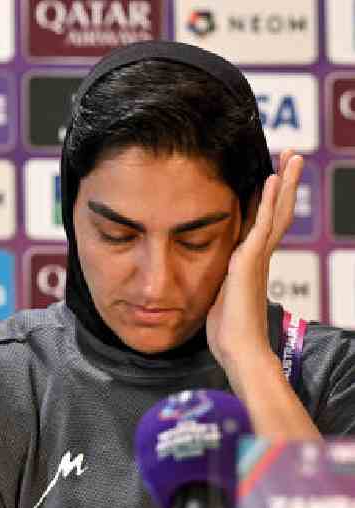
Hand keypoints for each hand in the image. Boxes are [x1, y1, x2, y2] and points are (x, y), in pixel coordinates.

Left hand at [206, 149, 303, 380]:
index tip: (272, 177)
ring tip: (291, 157)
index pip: (263, 224)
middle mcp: (258, 256)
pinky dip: (268, 202)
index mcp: (250, 263)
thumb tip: (216, 282)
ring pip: (276, 212)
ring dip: (283, 183)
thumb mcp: (220, 298)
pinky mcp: (250, 260)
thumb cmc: (228, 332)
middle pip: (278, 212)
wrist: (238, 349)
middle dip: (285, 184)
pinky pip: (262, 225)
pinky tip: (271, 180)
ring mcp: (257, 257)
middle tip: (292, 156)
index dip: (269, 201)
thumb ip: (222, 284)